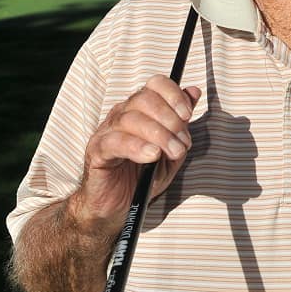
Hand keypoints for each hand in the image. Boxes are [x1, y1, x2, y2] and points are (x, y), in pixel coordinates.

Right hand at [71, 75, 201, 229]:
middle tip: (182, 144)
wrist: (119, 206)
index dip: (173, 95)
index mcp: (139, 110)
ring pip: (131, 119)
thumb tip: (193, 91)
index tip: (188, 114)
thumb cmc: (144, 176)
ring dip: (159, 135)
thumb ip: (181, 123)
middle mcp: (121, 115)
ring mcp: (107, 132)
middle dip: (170, 119)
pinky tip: (151, 155)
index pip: (154, 85)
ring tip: (172, 153)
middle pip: (144, 99)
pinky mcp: (97, 151)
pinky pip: (115, 141)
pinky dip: (137, 146)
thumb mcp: (172, 150)